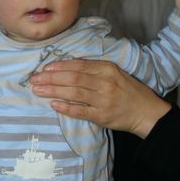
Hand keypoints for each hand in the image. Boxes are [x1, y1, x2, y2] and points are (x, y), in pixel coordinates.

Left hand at [30, 59, 170, 137]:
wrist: (146, 112)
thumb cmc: (128, 91)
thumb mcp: (114, 73)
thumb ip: (94, 70)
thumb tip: (66, 68)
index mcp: (107, 69)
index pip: (79, 65)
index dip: (60, 66)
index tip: (45, 68)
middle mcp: (104, 82)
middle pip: (73, 78)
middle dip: (51, 78)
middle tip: (34, 79)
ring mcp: (103, 99)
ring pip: (74, 93)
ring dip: (53, 91)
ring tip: (38, 90)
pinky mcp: (102, 115)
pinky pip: (80, 111)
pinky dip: (66, 108)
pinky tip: (54, 105)